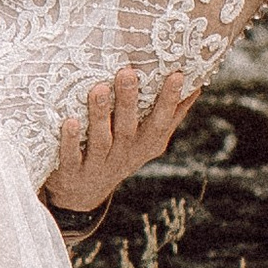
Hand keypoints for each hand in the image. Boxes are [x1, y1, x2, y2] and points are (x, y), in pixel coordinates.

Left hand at [42, 67, 190, 213]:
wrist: (82, 194)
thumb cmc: (120, 153)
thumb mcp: (148, 140)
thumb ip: (170, 115)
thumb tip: (197, 83)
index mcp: (144, 146)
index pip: (160, 123)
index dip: (170, 101)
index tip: (176, 75)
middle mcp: (123, 156)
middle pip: (128, 129)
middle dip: (129, 101)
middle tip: (127, 72)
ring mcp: (98, 166)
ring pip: (101, 140)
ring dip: (100, 115)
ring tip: (99, 88)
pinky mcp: (72, 173)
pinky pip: (71, 157)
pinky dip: (71, 141)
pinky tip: (70, 121)